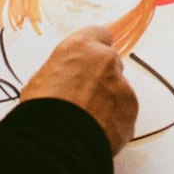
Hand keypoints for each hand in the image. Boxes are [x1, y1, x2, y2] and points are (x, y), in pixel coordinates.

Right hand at [20, 26, 137, 155]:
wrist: (57, 139)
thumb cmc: (43, 109)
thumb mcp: (42, 78)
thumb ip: (65, 70)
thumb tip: (66, 79)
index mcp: (80, 47)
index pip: (99, 35)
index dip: (95, 49)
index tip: (93, 59)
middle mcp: (105, 60)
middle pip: (111, 63)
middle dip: (102, 77)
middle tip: (86, 96)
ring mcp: (122, 84)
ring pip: (120, 89)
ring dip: (109, 100)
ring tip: (89, 120)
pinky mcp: (131, 108)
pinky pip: (125, 111)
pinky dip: (115, 120)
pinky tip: (98, 130)